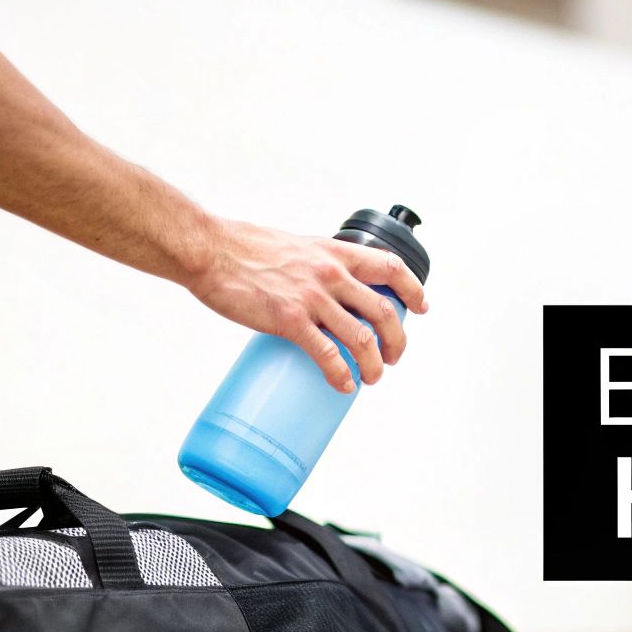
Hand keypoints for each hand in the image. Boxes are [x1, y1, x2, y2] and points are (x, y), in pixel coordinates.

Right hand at [185, 219, 429, 392]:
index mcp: (334, 253)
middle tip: (393, 357)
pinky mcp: (290, 320)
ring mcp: (312, 298)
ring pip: (362, 338)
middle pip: (384, 312)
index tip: (421, 308)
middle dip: (396, 341)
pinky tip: (344, 386)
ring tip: (372, 378)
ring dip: (374, 365)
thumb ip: (315, 265)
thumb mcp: (296, 246)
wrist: (210, 251)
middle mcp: (331, 274)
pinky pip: (328, 354)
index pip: (391, 267)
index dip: (413, 290)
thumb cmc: (244, 248)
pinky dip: (341, 375)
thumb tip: (324, 292)